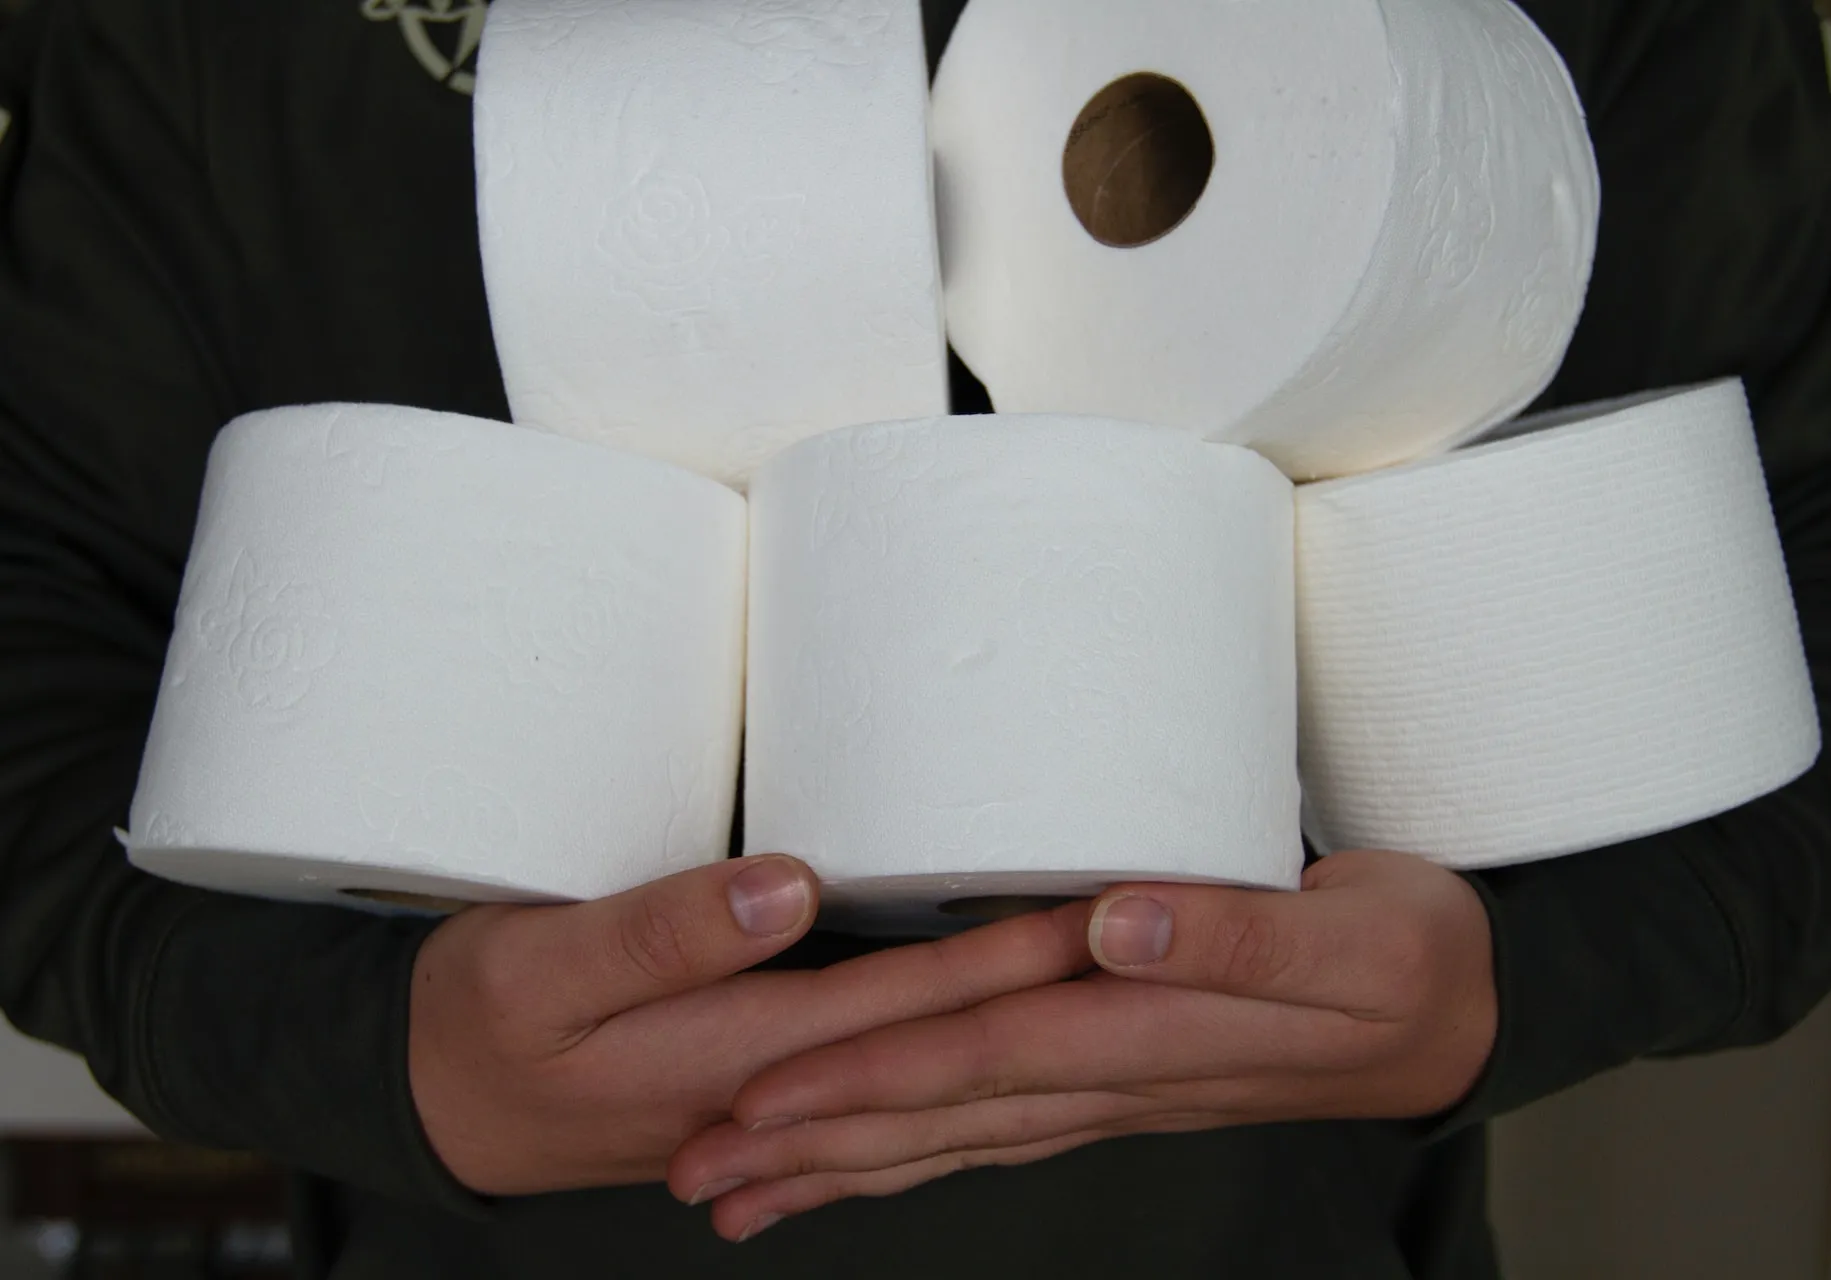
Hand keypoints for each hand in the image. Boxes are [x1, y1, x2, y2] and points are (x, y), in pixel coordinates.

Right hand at [409, 855, 1094, 1196]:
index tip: (1112, 906)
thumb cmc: (475, 1023)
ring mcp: (777, 1101)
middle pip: (945, 1038)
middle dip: (1051, 992)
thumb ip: (665, 934)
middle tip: (1152, 934)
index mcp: (741, 1051)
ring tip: (1104, 986)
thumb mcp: (540, 969)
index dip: (1016, 952)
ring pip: (924, 1072)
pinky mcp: (761, 1092)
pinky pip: (880, 1088)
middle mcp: (781, 1087)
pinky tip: (993, 1057)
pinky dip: (947, 1072)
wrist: (430, 1101)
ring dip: (1015, 1034)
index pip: (914, 1001)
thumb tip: (793, 887)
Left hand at [669, 849, 1495, 1240]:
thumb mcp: (1364, 937)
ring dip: (843, 1166)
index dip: (870, 1077)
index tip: (761, 1098)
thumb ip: (1245, 934)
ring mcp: (1111, 1089)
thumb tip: (1117, 922)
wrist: (1458, 1015)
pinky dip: (913, 1150)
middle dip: (814, 1144)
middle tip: (695, 1175)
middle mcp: (1113, 1073)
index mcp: (1154, 1026)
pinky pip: (995, 1129)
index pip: (984, 1053)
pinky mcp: (1119, 1079)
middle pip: (940, 1115)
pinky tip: (859, 1165)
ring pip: (954, 1138)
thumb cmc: (1412, 959)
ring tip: (740, 1195)